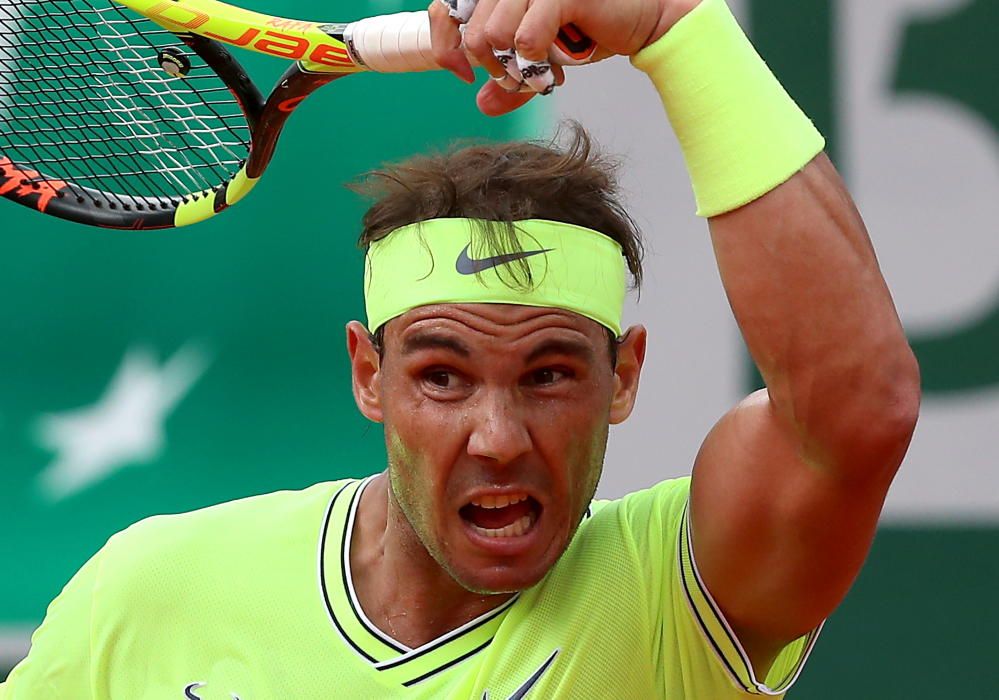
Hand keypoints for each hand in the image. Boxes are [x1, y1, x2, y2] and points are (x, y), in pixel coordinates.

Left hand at [429, 0, 702, 114]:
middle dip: (491, 68)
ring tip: (538, 78)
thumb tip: (483, 103)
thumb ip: (511, 75)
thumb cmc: (592, 28)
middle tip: (518, 81)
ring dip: (514, 71)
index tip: (463, 73)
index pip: (447, 7)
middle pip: (470, 30)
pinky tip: (552, 76)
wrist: (645, 20)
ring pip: (493, 35)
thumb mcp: (542, 55)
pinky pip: (526, 38)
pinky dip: (535, 67)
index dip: (446, 43)